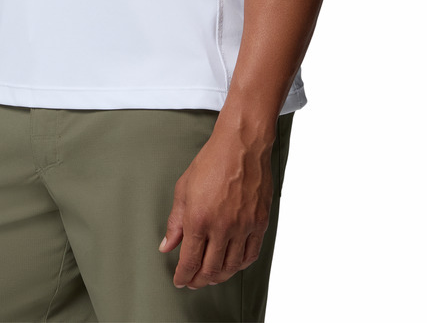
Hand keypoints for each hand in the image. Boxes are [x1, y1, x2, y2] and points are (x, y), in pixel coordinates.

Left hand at [158, 130, 274, 289]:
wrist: (241, 145)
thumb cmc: (211, 161)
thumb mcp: (184, 189)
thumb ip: (175, 221)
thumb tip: (167, 245)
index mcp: (199, 219)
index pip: (190, 261)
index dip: (183, 276)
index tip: (180, 280)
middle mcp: (222, 227)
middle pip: (210, 269)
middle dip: (199, 280)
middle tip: (193, 281)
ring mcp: (243, 226)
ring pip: (231, 267)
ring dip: (219, 276)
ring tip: (211, 275)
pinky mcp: (260, 222)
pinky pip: (251, 255)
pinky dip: (240, 265)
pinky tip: (233, 264)